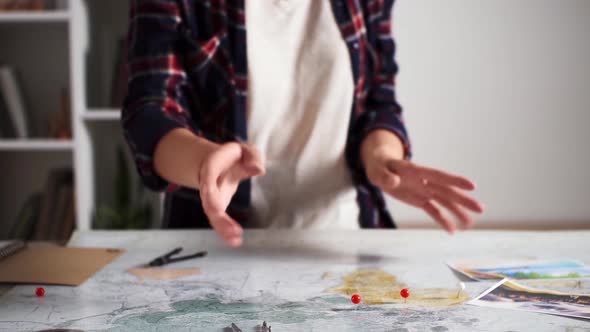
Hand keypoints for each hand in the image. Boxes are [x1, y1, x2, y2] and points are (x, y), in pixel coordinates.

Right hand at [198, 142, 264, 246]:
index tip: (214, 200)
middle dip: (219, 218)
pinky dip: (225, 231)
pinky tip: (236, 241)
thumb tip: (258, 169)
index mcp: (211, 168)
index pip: (209, 179)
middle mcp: (208, 186)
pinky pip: (219, 221)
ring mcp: (211, 199)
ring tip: (236, 241)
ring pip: (213, 216)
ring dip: (222, 229)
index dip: (210, 190)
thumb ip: (252, 156)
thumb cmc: (233, 156)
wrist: (218, 161)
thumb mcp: (245, 150)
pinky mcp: (217, 208)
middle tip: (234, 232)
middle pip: (210, 204)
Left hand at [362, 131, 483, 232]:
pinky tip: (452, 230)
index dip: (454, 181)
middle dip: (463, 200)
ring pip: (444, 201)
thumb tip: (393, 181)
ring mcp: (424, 190)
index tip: (472, 186)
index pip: (438, 176)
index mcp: (416, 171)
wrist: (381, 167)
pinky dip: (443, 220)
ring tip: (471, 223)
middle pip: (447, 191)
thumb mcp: (378, 171)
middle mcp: (424, 181)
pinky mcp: (420, 199)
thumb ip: (385, 176)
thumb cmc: (379, 166)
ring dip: (458, 212)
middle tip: (481, 209)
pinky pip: (434, 210)